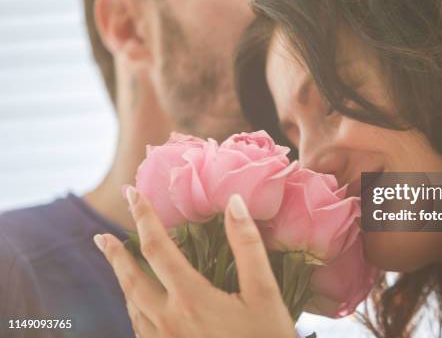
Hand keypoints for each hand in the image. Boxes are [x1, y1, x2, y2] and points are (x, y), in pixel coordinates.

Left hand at [93, 188, 295, 337]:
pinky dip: (133, 308)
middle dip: (114, 255)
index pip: (157, 248)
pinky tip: (137, 305)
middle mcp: (169, 321)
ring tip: (116, 265)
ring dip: (121, 281)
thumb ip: (247, 246)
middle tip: (100, 237)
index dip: (144, 217)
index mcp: (191, 299)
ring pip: (132, 307)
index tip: (132, 193)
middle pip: (131, 280)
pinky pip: (140, 329)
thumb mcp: (265, 292)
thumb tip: (233, 202)